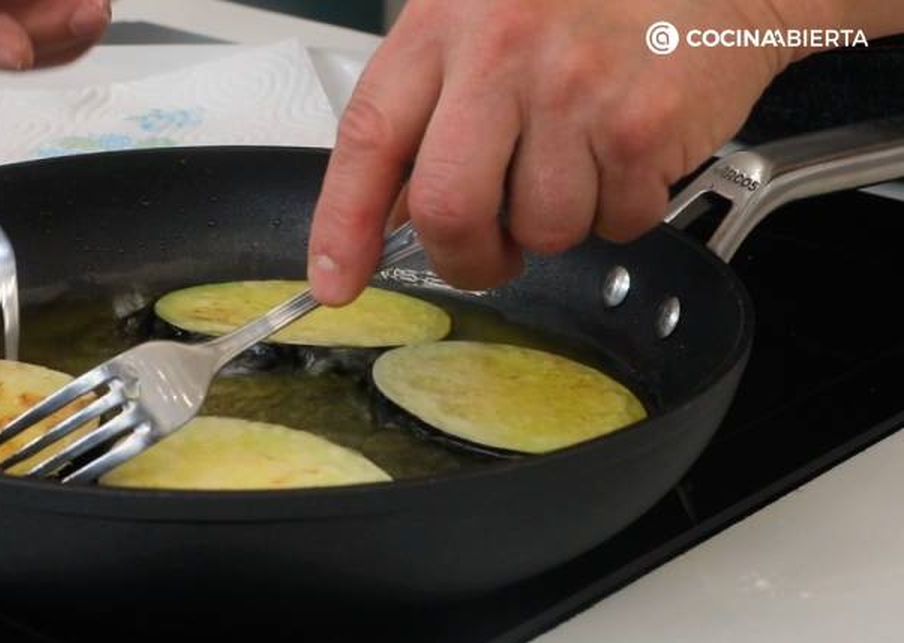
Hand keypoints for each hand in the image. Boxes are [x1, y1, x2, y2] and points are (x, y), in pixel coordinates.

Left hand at [306, 0, 831, 304]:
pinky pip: (614, 224)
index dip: (342, 224)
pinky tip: (626, 152)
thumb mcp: (480, 24)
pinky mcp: (640, 127)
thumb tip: (392, 217)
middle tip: (485, 253)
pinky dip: (620, 210)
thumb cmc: (584, 0)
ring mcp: (574, 92)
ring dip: (556, 225)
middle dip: (465, 258)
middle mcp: (500, 55)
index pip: (369, 139)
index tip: (335, 281)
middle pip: (448, 210)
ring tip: (577, 164)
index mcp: (443, 27)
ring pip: (540, 231)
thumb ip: (429, 111)